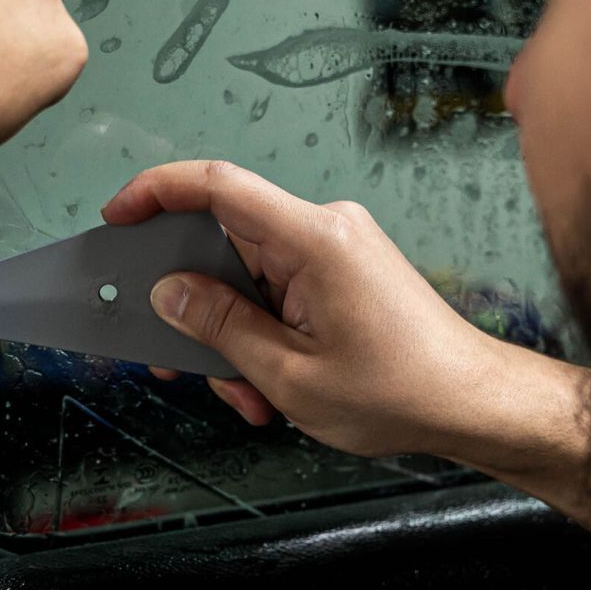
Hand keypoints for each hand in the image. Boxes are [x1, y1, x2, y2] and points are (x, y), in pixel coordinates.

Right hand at [102, 161, 508, 459]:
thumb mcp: (288, 373)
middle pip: (225, 244)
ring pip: (249, 279)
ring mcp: (338, 251)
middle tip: (176, 362)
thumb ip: (220, 325)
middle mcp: (328, 230)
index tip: (117, 218)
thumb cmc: (404, 390)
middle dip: (196, 311)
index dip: (155, 193)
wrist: (474, 403)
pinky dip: (263, 337)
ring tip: (249, 397)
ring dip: (233, 340)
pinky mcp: (344, 273)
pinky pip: (279, 292)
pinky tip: (269, 388)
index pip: (217, 186)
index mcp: (314, 239)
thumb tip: (169, 291)